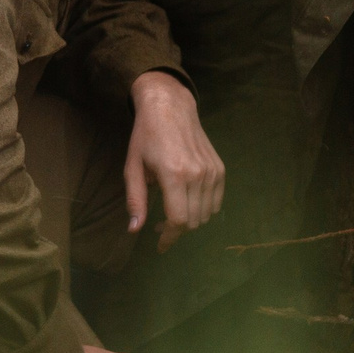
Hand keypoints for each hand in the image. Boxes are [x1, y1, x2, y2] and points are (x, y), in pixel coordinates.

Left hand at [124, 71, 224, 251]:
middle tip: (160, 225)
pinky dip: (204, 208)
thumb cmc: (146, 137)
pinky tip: (189, 201)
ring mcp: (211, 172)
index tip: (160, 245)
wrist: (170, 107)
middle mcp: (197, 175)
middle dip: (176, 229)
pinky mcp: (219, 169)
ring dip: (190, 220)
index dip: (169, 237)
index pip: (178, 220)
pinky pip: (216, 201)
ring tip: (174, 212)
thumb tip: (135, 230)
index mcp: (174, 175)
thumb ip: (135, 200)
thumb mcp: (133, 167)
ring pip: (206, 214)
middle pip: (193, 221)